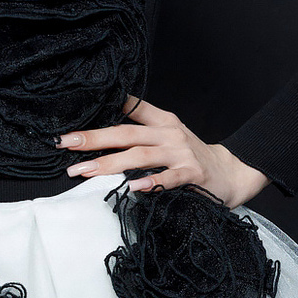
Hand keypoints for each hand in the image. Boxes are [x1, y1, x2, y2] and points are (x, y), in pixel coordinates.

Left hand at [59, 98, 267, 206]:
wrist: (231, 173)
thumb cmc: (192, 156)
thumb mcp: (169, 134)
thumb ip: (143, 128)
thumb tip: (105, 126)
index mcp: (162, 121)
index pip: (128, 110)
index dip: (100, 110)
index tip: (71, 119)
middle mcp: (169, 134)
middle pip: (125, 133)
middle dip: (93, 138)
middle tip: (66, 143)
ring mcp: (181, 154)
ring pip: (139, 155)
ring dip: (109, 163)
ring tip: (84, 171)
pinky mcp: (192, 174)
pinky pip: (167, 178)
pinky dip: (149, 182)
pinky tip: (131, 187)